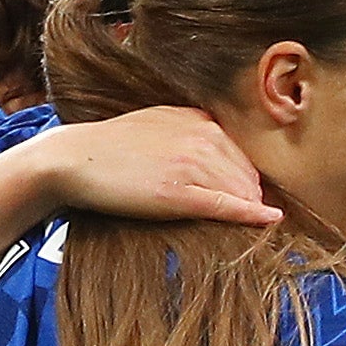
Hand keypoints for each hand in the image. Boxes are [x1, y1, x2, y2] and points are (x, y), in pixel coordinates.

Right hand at [31, 105, 281, 229]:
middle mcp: (200, 138)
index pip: (240, 154)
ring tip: (254, 224)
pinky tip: (270, 219)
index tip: (249, 196)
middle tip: (250, 214)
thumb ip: (190, 127)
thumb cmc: (111, 146)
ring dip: (250, 207)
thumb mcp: (156, 122)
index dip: (245, 179)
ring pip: (239, 191)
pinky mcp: (178, 194)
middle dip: (251, 195)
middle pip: (246, 174)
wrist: (75, 159)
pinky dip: (250, 214)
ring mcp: (191, 165)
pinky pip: (225, 205)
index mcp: (198, 121)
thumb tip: (217, 140)